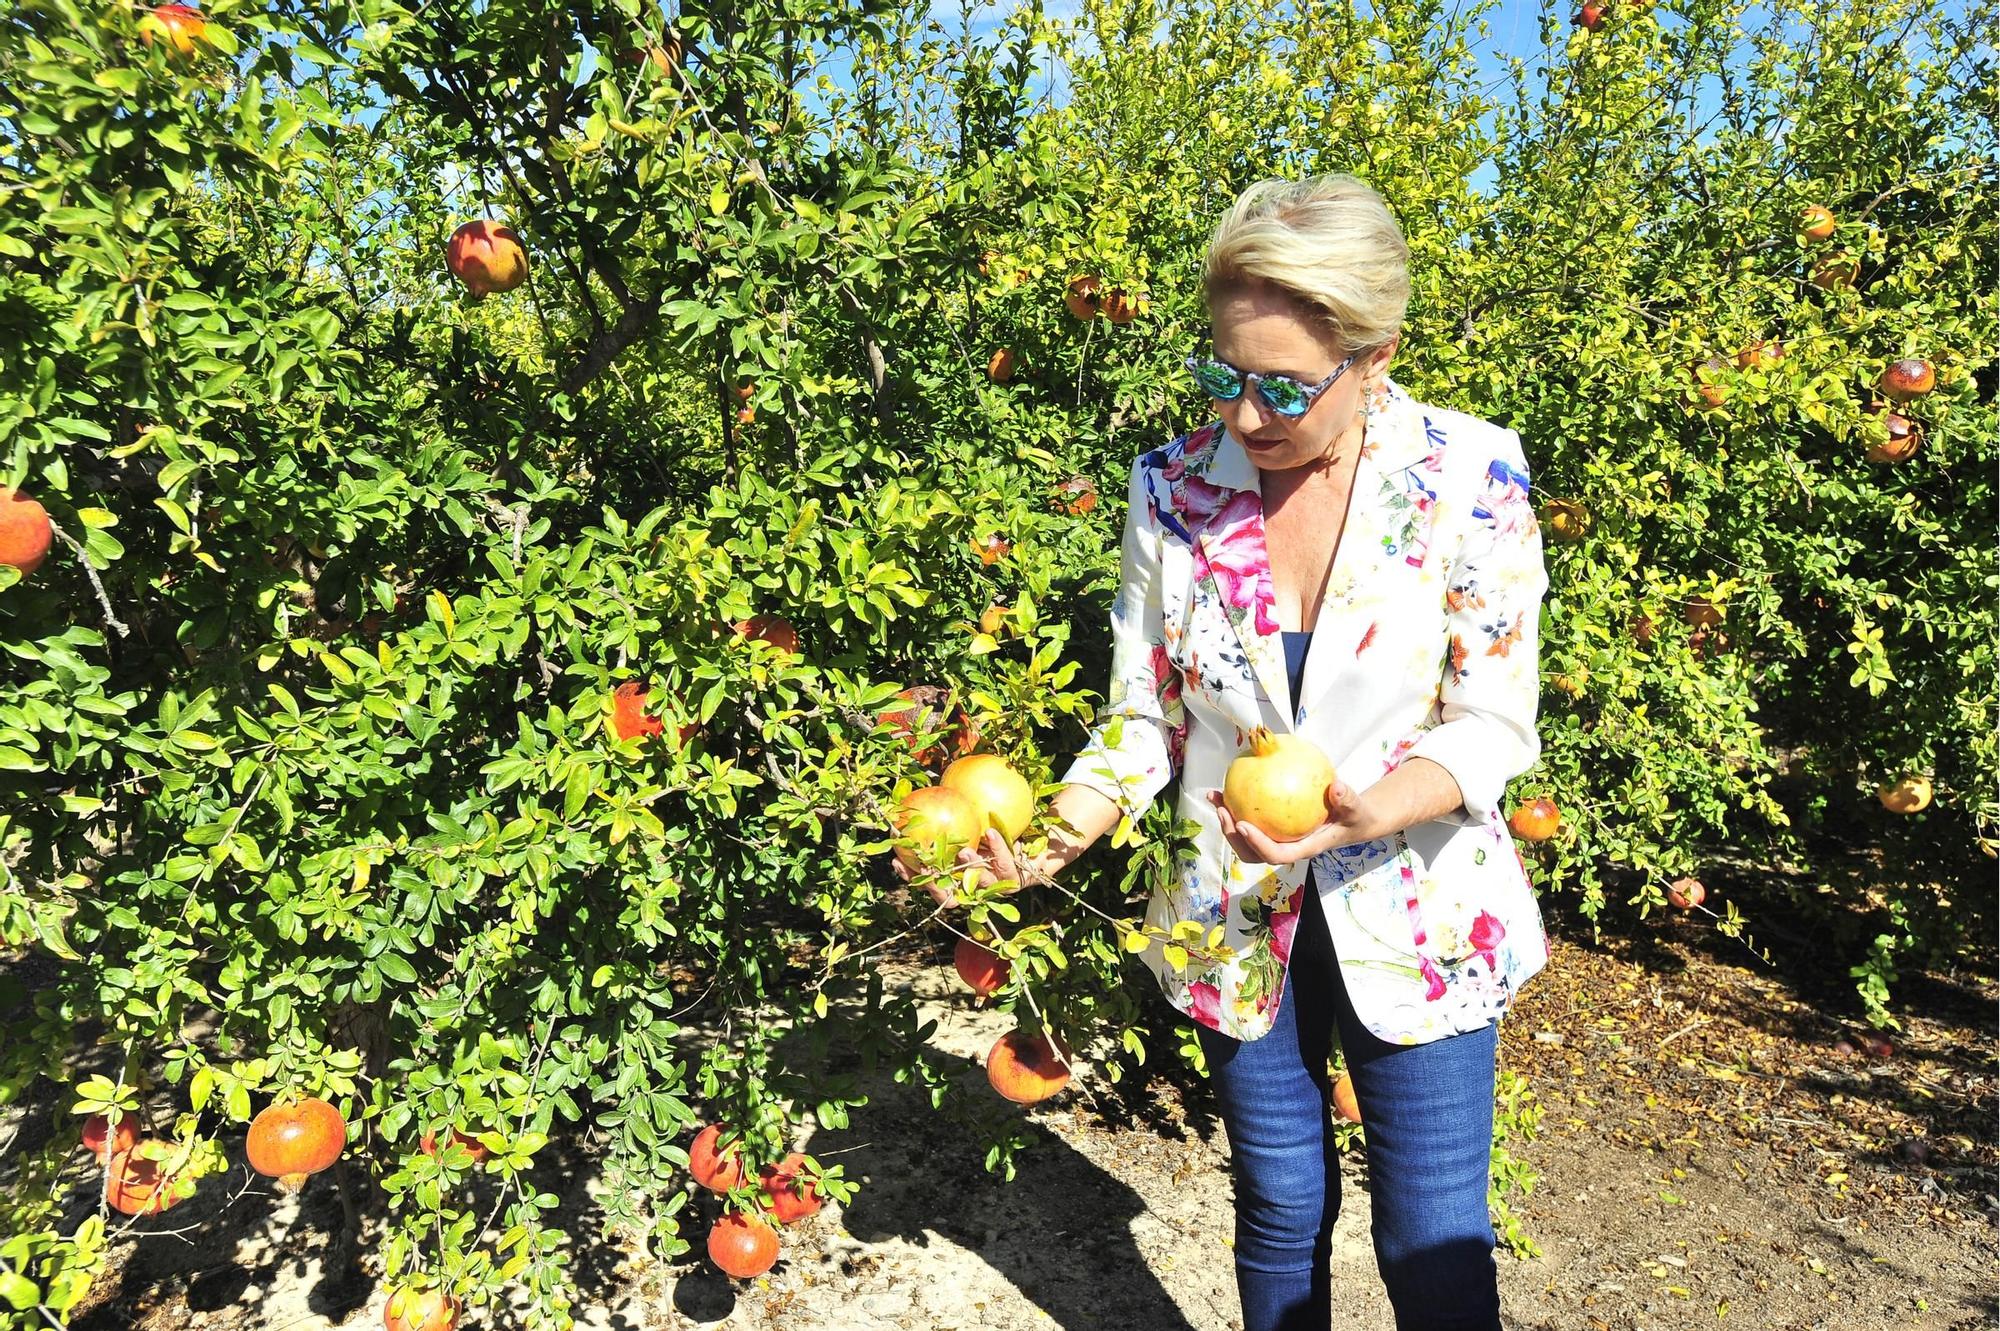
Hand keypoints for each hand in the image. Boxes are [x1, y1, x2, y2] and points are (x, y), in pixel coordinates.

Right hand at [890, 828, 1021, 907]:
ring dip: (969, 867)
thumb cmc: (991, 830)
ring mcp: (993, 887)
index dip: (910, 877)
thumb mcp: (967, 822)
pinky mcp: (1012, 880)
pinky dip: (997, 848)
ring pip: (978, 884)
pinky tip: (990, 831)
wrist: (1031, 846)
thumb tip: (917, 793)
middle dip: (936, 887)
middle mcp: (972, 888)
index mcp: (957, 878)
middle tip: (926, 866)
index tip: (897, 859)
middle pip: (948, 898)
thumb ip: (945, 816)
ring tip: (964, 850)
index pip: (927, 884)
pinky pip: (1003, 864)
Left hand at [1207, 778, 1374, 865]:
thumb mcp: (1356, 808)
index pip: (1277, 854)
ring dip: (1227, 821)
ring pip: (1245, 840)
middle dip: (1233, 835)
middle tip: (1223, 810)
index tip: (1242, 824)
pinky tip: (1228, 787)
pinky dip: (1235, 807)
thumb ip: (1347, 799)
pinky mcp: (1273, 829)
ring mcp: (1278, 840)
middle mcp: (1287, 847)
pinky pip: (1251, 821)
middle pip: (1252, 853)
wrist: (1352, 821)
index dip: (1257, 844)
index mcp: (1304, 848)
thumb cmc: (1353, 816)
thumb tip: (1337, 786)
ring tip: (1216, 797)